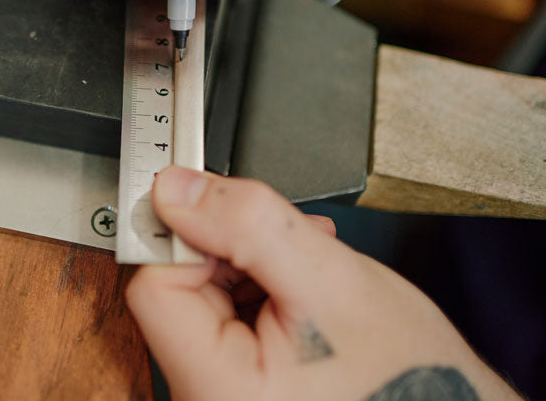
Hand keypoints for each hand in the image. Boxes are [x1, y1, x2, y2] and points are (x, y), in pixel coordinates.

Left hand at [126, 166, 520, 400]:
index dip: (189, 234)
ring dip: (249, 266)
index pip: (155, 285)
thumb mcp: (333, 281)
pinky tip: (298, 291)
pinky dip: (258, 289)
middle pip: (179, 288)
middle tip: (289, 248)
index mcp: (216, 385)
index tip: (223, 208)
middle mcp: (205, 397)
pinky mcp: (235, 386)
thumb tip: (176, 188)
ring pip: (205, 297)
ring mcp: (219, 393)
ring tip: (306, 272)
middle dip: (232, 250)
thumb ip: (247, 226)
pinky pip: (225, 319)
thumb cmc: (413, 379)